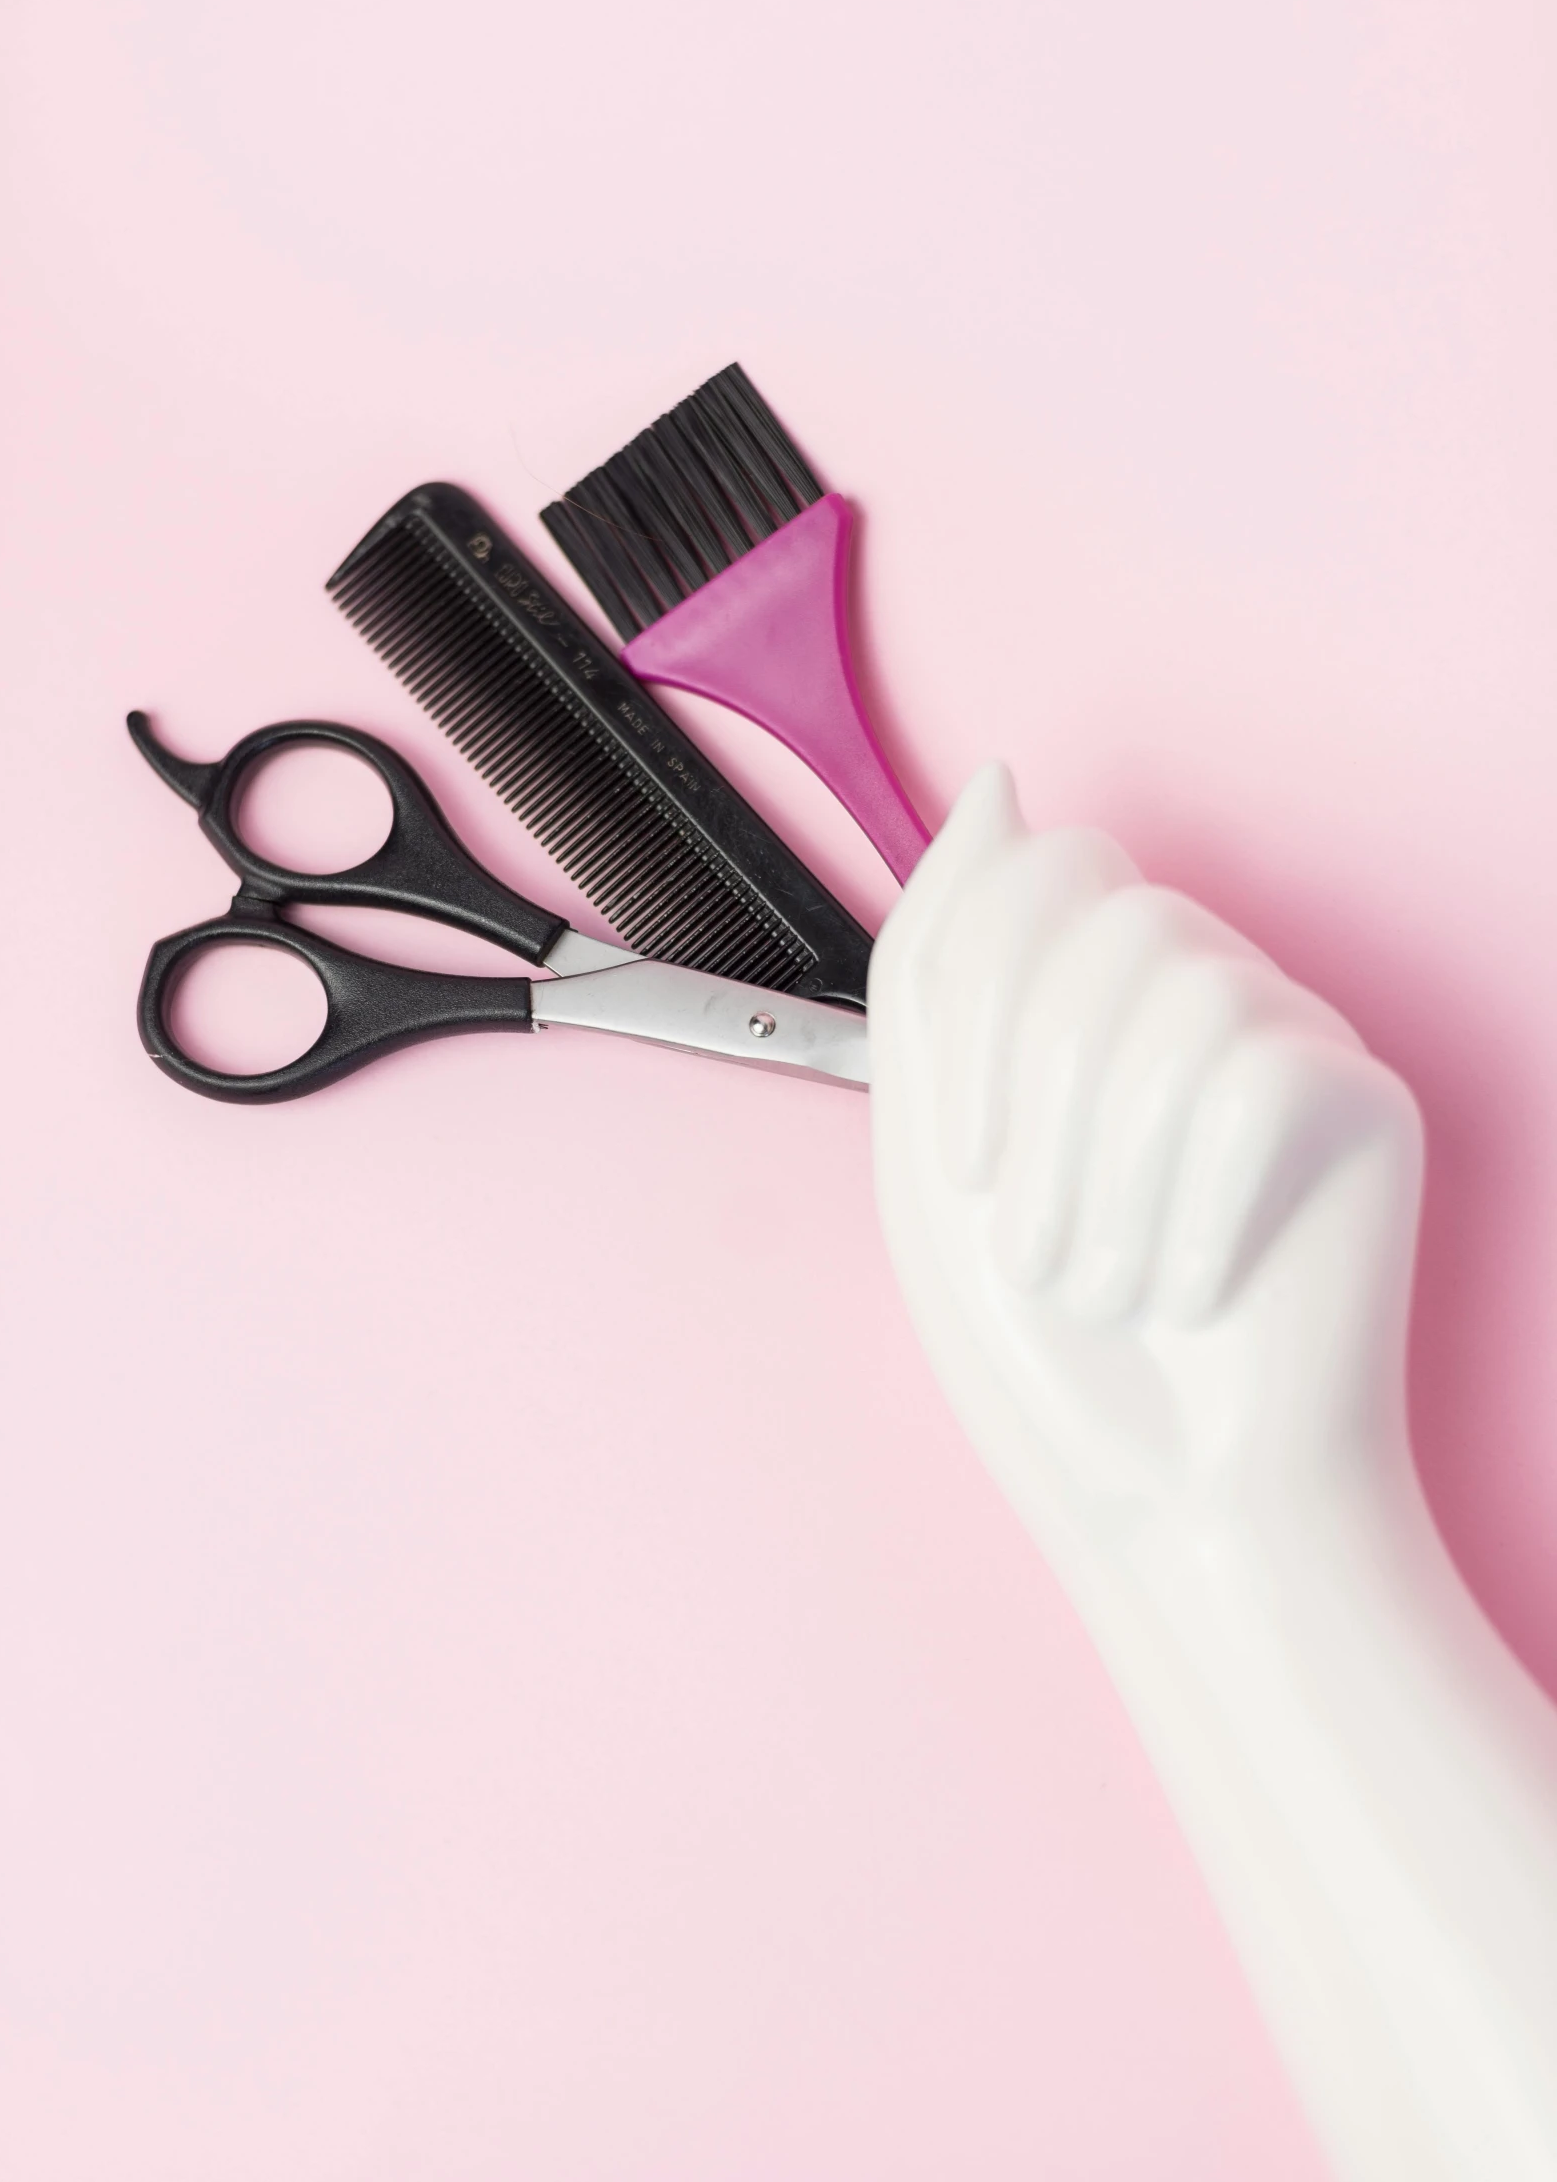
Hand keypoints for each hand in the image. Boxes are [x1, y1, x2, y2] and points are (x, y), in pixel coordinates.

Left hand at [869, 766, 1423, 1559]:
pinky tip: (1192, 1292)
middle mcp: (1192, 990)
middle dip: (1035, 1102)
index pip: (1030, 872)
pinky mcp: (1362, 1104)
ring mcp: (1285, 1037)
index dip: (980, 1004)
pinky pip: (1261, 1073)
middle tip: (1035, 1253)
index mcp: (1079, 995)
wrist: (1177, 1505)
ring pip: (1179, 988)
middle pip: (1100, 918)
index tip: (973, 1161)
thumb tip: (996, 786)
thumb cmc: (1049, 1353)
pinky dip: (1194, 1206)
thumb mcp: (930, 1150)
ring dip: (1106, 1170)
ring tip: (1103, 1286)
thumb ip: (938, 963)